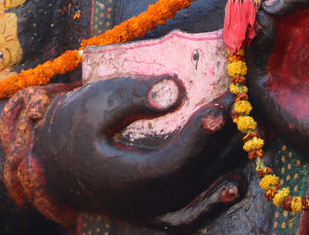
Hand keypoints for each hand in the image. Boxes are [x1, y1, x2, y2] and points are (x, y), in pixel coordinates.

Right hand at [34, 76, 240, 224]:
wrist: (54, 160)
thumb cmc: (76, 125)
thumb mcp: (96, 102)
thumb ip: (135, 97)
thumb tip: (176, 90)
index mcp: (122, 180)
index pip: (171, 163)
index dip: (199, 137)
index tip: (221, 106)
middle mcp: (139, 206)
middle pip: (194, 179)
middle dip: (224, 141)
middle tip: (248, 105)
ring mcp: (149, 214)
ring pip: (199, 199)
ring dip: (229, 164)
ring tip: (254, 128)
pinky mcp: (157, 212)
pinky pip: (191, 216)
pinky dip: (215, 202)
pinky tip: (236, 180)